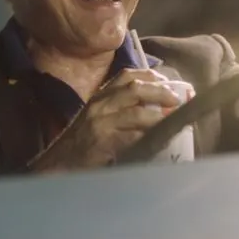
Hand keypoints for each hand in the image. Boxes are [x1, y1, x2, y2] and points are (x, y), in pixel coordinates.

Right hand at [46, 68, 187, 168]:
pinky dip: (149, 135)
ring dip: (159, 113)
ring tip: (175, 117)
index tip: (169, 82)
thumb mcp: (97, 117)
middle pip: (135, 88)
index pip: (127, 75)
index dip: (151, 76)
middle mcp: (100, 104)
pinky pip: (132, 135)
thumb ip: (119, 108)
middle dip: (161, 91)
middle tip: (179, 98)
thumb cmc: (81, 141)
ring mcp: (101, 122)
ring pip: (136, 110)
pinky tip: (161, 138)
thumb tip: (153, 106)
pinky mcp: (104, 141)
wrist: (59, 163)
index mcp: (100, 96)